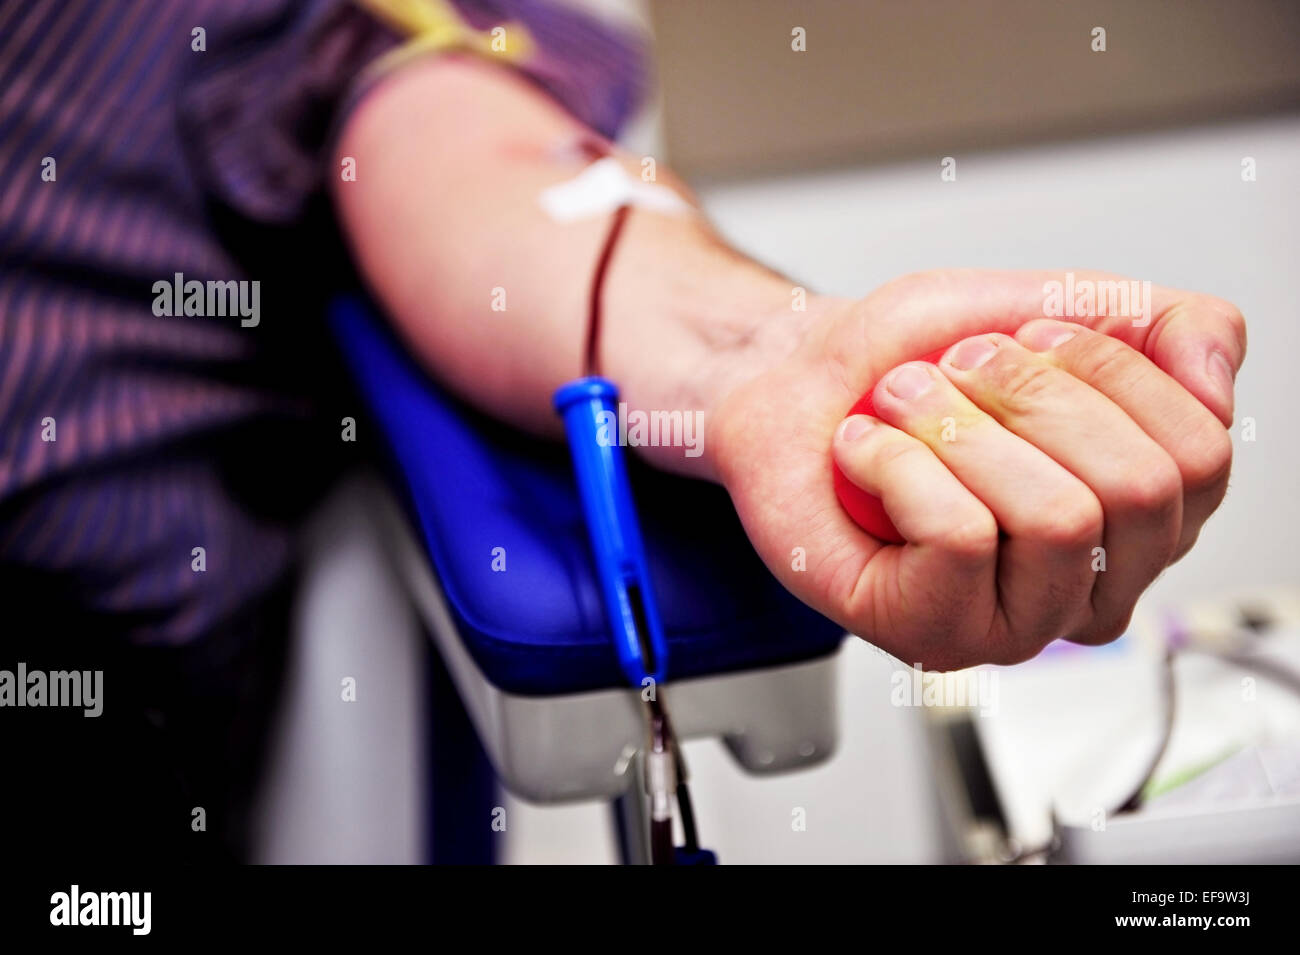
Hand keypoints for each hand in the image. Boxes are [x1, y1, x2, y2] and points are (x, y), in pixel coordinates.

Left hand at [711, 269, 1244, 669]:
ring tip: (903, 406)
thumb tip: (1218, 382)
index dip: (1104, 369)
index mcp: (1143, 516)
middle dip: (1029, 393)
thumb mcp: (1054, 304)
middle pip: (1138, 488)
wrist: (798, 383)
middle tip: (952, 371)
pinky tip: (867, 452)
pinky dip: (900, 461)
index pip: (1200, 452)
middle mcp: (1091, 583)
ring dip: (959, 426)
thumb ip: (1169, 328)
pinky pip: (960, 538)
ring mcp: (1015, 619)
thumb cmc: (911, 358)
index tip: (1022, 339)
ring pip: (1055, 519)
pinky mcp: (931, 631)